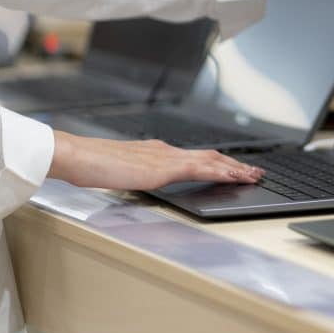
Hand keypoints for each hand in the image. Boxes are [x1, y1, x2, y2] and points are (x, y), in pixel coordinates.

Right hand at [48, 130, 263, 190]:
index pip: (196, 157)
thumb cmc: (92, 165)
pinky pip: (199, 169)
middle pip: (210, 156)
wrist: (77, 156)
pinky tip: (233, 178)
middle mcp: (166, 151)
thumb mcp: (122, 172)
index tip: (236, 169)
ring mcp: (165, 157)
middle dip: (235, 165)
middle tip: (255, 172)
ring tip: (253, 176)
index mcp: (157, 152)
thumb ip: (139, 175)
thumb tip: (146, 181)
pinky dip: (219, 172)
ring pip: (210, 161)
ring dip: (235, 168)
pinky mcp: (162, 168)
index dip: (219, 163)